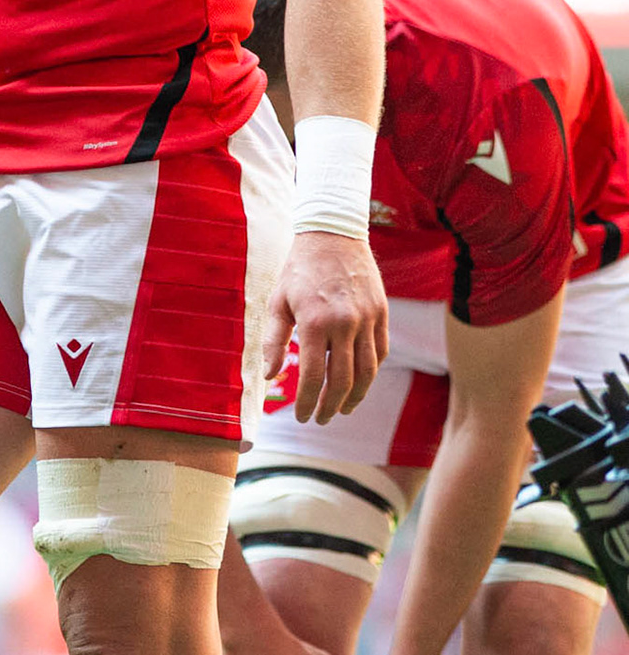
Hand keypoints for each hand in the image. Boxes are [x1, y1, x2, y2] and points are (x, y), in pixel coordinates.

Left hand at [266, 231, 388, 423]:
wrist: (332, 235)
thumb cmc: (298, 270)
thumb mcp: (278, 301)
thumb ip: (273, 341)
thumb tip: (270, 376)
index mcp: (315, 321)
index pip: (314, 376)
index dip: (308, 401)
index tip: (303, 417)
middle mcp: (345, 323)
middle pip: (343, 380)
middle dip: (331, 406)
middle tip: (321, 419)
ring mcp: (368, 319)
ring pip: (368, 372)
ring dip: (355, 396)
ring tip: (342, 408)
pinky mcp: (383, 313)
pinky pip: (380, 352)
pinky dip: (371, 372)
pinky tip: (359, 382)